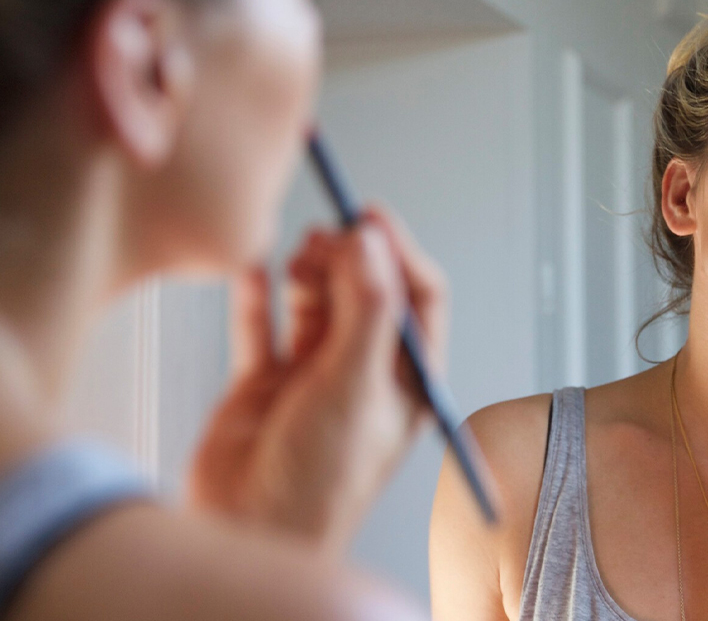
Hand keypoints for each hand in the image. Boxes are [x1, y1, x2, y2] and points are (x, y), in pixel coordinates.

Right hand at [188, 205, 448, 555]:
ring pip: (319, 301)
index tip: (371, 216)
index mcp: (411, 379)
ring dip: (310, 272)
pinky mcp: (266, 383)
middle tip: (327, 237)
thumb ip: (368, 309)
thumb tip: (372, 240)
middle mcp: (367, 372)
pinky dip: (259, 294)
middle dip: (350, 258)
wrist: (247, 532)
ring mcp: (315, 375)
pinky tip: (255, 266)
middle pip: (368, 291)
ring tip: (298, 256)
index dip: (398, 251)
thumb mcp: (355, 386)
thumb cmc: (318, 483)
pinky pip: (264, 324)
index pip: (419, 297)